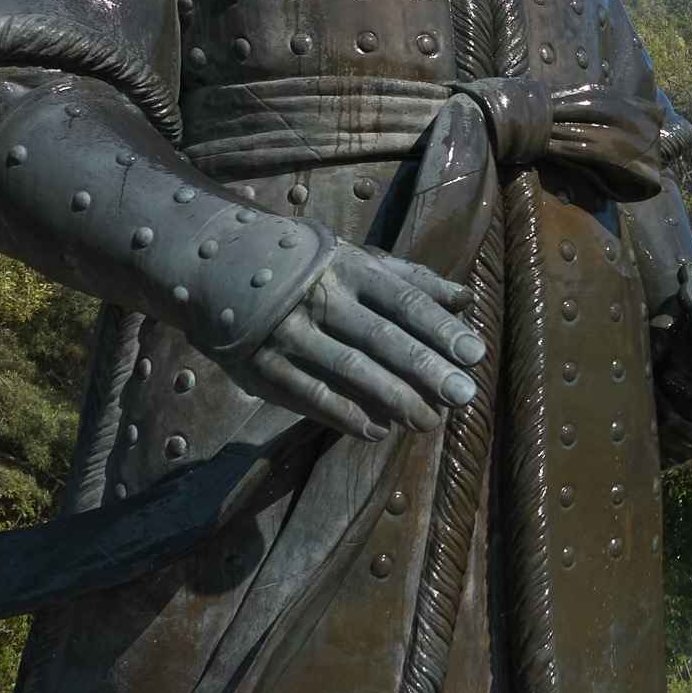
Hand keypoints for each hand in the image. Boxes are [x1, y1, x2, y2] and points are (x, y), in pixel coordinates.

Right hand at [245, 243, 483, 440]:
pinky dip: (346, 416)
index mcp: (348, 269)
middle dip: (425, 368)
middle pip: (381, 337)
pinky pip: (310, 395)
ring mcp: (288, 334)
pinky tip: (378, 431)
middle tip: (462, 395)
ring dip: (393, 399)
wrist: (216, 271)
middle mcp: (319, 298)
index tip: (475, 355)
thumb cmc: (306, 268)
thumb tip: (464, 298)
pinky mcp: (263, 366)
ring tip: (428, 422)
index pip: (403, 301)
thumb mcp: (355, 262)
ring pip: (348, 370)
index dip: (440, 329)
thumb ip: (411, 282)